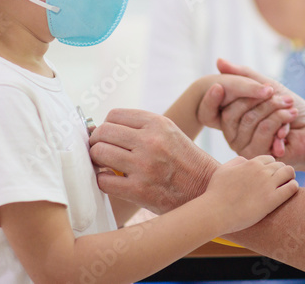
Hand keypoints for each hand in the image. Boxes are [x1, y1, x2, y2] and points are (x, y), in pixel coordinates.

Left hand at [88, 109, 217, 213]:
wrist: (206, 190)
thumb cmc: (185, 162)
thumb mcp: (170, 133)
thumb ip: (141, 128)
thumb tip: (103, 130)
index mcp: (158, 123)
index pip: (114, 115)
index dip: (107, 125)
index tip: (109, 136)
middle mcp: (150, 141)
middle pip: (103, 132)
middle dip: (97, 142)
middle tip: (102, 151)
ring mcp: (144, 165)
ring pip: (99, 153)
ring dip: (98, 160)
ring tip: (106, 165)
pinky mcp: (138, 190)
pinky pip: (103, 180)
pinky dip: (104, 181)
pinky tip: (113, 181)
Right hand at [200, 59, 304, 172]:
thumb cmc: (291, 109)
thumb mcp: (268, 87)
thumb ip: (244, 76)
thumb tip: (218, 60)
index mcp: (234, 121)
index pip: (228, 105)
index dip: (248, 93)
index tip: (271, 90)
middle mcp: (235, 137)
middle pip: (239, 112)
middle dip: (268, 102)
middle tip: (287, 99)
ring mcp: (246, 148)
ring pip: (252, 121)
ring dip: (277, 111)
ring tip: (292, 111)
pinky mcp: (259, 156)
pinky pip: (264, 132)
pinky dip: (281, 123)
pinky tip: (290, 128)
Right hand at [204, 155, 297, 233]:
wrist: (215, 212)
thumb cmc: (216, 192)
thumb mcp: (223, 170)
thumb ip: (236, 162)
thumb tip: (246, 160)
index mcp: (251, 163)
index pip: (270, 159)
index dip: (271, 166)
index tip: (271, 174)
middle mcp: (262, 171)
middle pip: (280, 165)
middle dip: (281, 171)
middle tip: (281, 180)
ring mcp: (268, 185)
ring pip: (289, 172)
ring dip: (290, 176)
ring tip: (289, 183)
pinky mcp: (272, 200)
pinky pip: (291, 188)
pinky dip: (293, 186)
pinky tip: (291, 189)